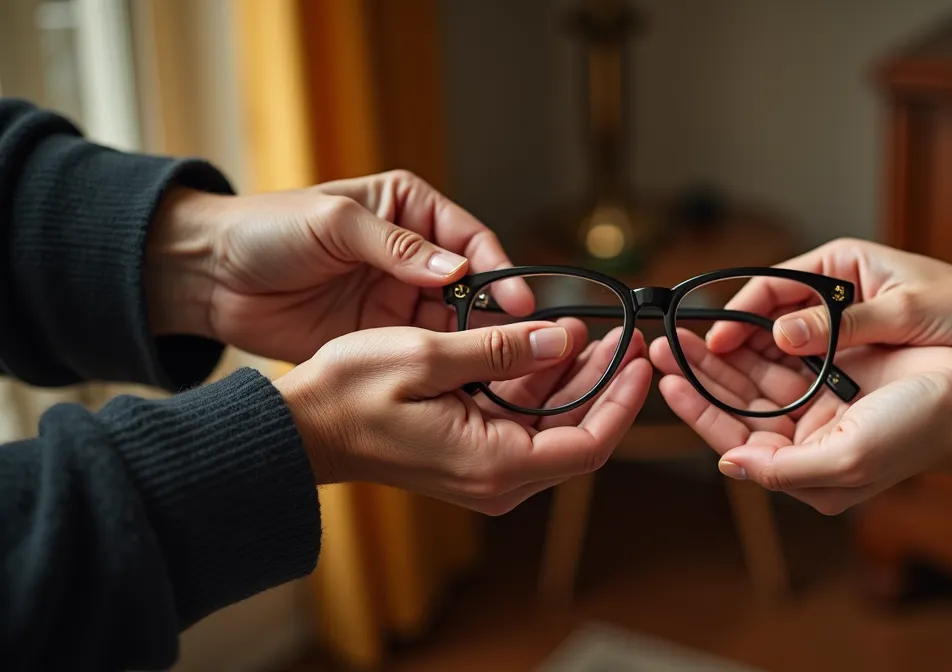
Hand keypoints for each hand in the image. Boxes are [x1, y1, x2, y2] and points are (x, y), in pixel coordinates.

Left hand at [145, 170, 530, 363]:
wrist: (208, 276)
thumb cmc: (266, 230)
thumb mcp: (334, 225)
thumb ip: (398, 247)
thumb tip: (458, 274)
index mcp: (409, 210)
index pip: (471, 240)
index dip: (499, 271)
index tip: (518, 302)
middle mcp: (413, 255)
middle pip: (473, 287)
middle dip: (495, 315)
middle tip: (519, 345)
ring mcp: (397, 298)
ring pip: (454, 324)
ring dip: (474, 345)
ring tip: (498, 370)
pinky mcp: (378, 336)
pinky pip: (423, 351)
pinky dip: (444, 367)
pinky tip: (463, 383)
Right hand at [274, 321, 650, 514]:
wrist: (300, 427)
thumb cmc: (350, 394)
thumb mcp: (428, 357)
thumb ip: (501, 350)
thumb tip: (562, 339)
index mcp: (496, 466)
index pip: (590, 445)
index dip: (624, 401)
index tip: (641, 359)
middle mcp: (498, 479)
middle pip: (578, 435)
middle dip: (606, 384)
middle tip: (626, 336)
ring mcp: (485, 471)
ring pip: (552, 426)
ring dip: (573, 380)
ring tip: (592, 330)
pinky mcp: (471, 455)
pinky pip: (522, 422)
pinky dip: (539, 385)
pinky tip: (547, 343)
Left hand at [653, 332, 951, 514]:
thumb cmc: (917, 435)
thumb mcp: (846, 462)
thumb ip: (783, 470)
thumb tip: (728, 466)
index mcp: (803, 469)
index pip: (733, 439)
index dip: (697, 409)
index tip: (667, 380)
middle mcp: (805, 441)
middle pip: (737, 404)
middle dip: (700, 375)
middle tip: (663, 345)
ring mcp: (818, 404)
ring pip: (755, 377)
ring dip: (723, 354)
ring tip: (686, 330)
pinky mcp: (833, 372)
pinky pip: (783, 355)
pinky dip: (756, 340)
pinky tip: (732, 322)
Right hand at [703, 238, 951, 378]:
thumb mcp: (905, 314)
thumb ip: (841, 324)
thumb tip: (780, 332)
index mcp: (841, 263)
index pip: (771, 284)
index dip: (738, 315)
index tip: (713, 344)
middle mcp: (835, 291)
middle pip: (769, 317)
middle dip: (737, 346)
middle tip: (700, 376)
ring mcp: (844, 326)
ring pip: (785, 347)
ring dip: (759, 370)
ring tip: (724, 396)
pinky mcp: (857, 354)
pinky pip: (811, 368)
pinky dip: (791, 385)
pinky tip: (771, 409)